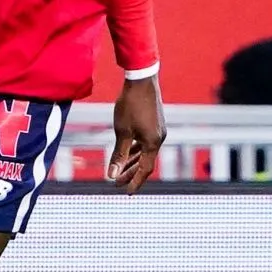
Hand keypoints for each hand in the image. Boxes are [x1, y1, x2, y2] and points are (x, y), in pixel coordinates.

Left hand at [108, 76, 166, 192]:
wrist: (141, 80)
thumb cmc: (130, 104)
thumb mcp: (121, 131)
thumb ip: (118, 155)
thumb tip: (112, 175)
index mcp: (152, 143)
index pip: (145, 170)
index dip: (135, 182)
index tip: (125, 192)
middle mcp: (159, 138)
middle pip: (145, 163)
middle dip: (131, 174)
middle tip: (117, 183)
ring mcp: (158, 130)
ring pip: (145, 152)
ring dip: (133, 162)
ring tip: (120, 170)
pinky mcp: (155, 123)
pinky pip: (145, 142)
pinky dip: (136, 150)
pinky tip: (127, 152)